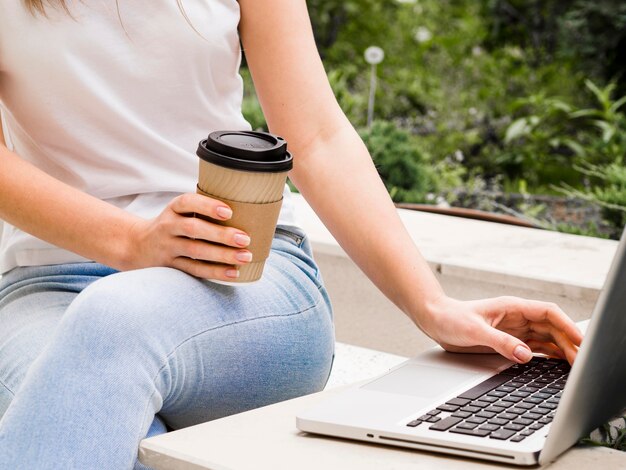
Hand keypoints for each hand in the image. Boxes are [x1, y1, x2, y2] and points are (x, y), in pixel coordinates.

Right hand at [124, 193, 251, 280]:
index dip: (207, 206)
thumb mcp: (180, 211)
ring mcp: (168, 247)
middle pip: (193, 229)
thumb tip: (248, 210)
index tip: (228, 211)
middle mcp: (168, 226)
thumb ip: (204, 210)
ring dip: (222, 255)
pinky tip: (233, 272)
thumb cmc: (173, 225)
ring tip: (245, 256)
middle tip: (245, 239)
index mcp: (173, 209)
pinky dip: (214, 272)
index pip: (187, 202)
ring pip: (195, 251)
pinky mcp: (170, 266)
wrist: (137, 245)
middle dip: (221, 234)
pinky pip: (194, 270)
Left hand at [420, 295, 583, 364]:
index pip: (548, 313)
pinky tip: (557, 364)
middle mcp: (518, 317)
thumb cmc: (452, 318)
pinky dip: (548, 355)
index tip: (579, 340)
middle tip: (581, 360)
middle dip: (568, 341)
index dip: (567, 325)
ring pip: (546, 338)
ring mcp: (515, 329)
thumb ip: (501, 342)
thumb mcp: (475, 331)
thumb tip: (525, 354)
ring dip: (561, 350)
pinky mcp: (509, 340)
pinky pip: (535, 347)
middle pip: (552, 327)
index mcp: (513, 307)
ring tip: (575, 366)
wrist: (436, 321)